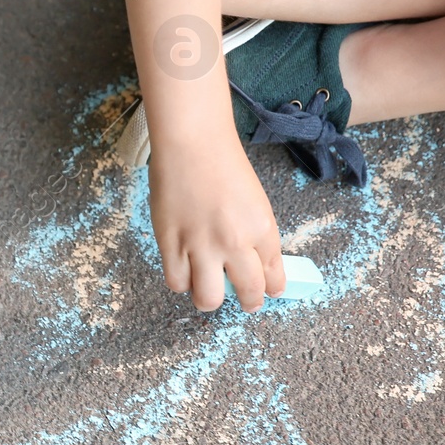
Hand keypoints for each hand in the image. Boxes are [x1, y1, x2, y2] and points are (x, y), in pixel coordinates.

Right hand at [148, 131, 284, 311]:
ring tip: (209, 288)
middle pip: (247, 293)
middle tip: (245, 300)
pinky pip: (177, 282)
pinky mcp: (171, 243)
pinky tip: (186, 270)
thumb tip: (256, 265)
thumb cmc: (224, 165)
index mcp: (262, 229)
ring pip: (208, 299)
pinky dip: (183, 281)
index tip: (268, 291)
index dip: (272, 288)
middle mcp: (234, 242)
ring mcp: (200, 245)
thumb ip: (257, 236)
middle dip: (249, 302)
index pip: (273, 276)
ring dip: (211, 299)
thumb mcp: (256, 202)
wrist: (192, 142)